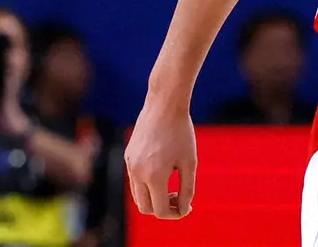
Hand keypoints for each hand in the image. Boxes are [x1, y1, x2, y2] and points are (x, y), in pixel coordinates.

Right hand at [125, 99, 196, 219]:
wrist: (164, 105)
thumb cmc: (181, 132)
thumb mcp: (190, 161)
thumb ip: (187, 188)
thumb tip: (184, 209)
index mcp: (154, 176)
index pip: (160, 210)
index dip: (175, 213)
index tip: (187, 207)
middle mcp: (137, 173)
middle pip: (146, 208)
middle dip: (163, 208)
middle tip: (180, 198)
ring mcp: (129, 165)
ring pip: (137, 195)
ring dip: (154, 198)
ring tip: (172, 187)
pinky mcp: (127, 156)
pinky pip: (134, 180)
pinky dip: (146, 185)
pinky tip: (163, 172)